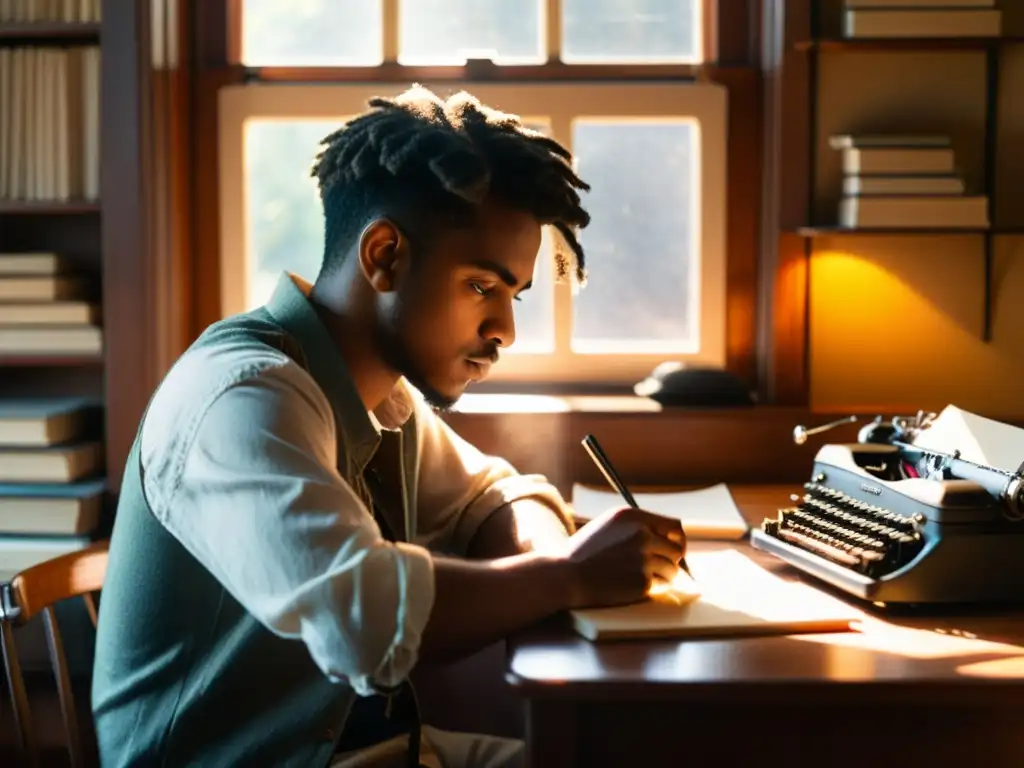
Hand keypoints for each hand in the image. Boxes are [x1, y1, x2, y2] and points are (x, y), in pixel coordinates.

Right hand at [558, 507, 685, 608]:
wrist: (567, 575)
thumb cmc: (586, 552)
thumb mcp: (609, 524)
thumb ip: (638, 525)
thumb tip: (669, 538)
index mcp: (633, 516)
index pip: (675, 526)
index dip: (677, 540)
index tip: (673, 549)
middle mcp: (641, 534)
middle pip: (677, 549)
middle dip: (669, 561)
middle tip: (657, 568)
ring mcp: (643, 557)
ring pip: (672, 570)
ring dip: (662, 576)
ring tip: (639, 576)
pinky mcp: (642, 580)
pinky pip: (661, 586)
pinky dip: (652, 588)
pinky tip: (632, 585)